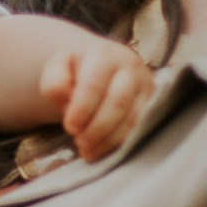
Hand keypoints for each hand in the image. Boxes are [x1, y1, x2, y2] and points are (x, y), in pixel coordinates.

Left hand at [41, 36, 154, 161]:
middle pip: (118, 102)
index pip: (94, 83)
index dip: (82, 108)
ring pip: (131, 118)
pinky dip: (118, 142)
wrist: (100, 64)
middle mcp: (129, 67)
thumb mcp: (57, 68)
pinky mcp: (151, 103)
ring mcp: (144, 85)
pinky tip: (100, 150)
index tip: (70, 127)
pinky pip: (138, 128)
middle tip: (79, 143)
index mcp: (103, 55)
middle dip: (97, 128)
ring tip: (87, 151)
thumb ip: (55, 83)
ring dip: (108, 139)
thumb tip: (65, 100)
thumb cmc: (76, 69)